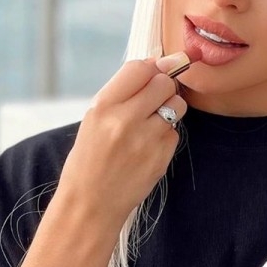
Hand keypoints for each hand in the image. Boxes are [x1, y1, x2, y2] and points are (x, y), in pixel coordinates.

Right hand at [57, 52, 188, 232]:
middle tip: (153, 101)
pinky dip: (166, 135)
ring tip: (150, 124)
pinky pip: (175, 132)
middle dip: (163, 87)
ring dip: (169, 109)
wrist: (91, 203)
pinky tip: (148, 147)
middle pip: (164, 83)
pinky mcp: (162, 156)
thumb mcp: (94, 119)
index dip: (152, 67)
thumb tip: (159, 63)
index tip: (154, 73)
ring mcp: (146, 139)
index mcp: (103, 106)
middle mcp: (125, 119)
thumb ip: (124, 92)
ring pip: (176, 105)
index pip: (140, 68)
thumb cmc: (90, 158)